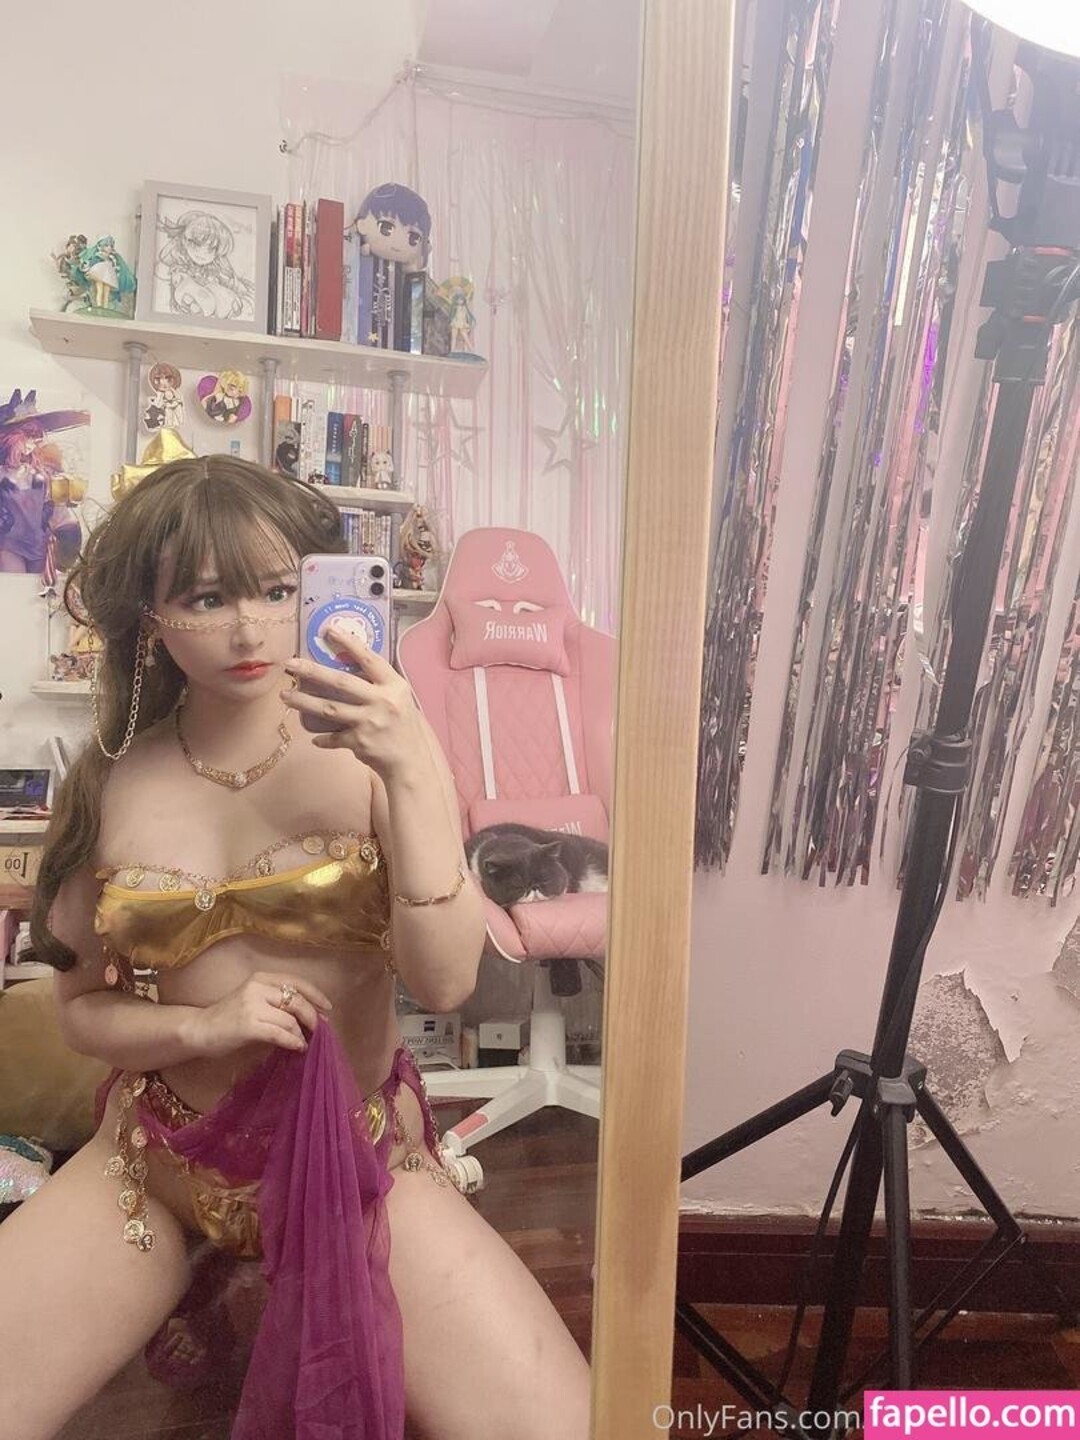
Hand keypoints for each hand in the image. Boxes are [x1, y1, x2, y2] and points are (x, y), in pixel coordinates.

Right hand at [186, 971, 332, 1058]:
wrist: (199, 1030)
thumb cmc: (228, 1019)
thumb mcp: (253, 1001)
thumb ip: (277, 1003)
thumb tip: (311, 1015)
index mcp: (260, 978)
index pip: (296, 982)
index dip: (315, 995)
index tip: (328, 1008)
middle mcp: (257, 987)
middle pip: (297, 1001)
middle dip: (312, 1017)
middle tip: (319, 1031)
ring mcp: (252, 1005)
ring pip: (290, 1019)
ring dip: (302, 1034)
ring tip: (304, 1043)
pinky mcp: (248, 1025)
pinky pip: (280, 1033)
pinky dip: (293, 1041)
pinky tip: (297, 1048)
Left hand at [282, 630, 423, 777]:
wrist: (414, 761)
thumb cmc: (406, 727)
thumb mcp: (401, 699)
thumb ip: (380, 685)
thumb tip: (349, 670)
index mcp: (394, 686)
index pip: (369, 659)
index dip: (350, 643)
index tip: (329, 630)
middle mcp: (381, 701)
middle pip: (341, 682)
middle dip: (312, 671)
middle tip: (290, 664)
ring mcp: (369, 722)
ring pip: (329, 708)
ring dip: (303, 701)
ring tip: (285, 695)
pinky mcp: (359, 742)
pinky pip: (333, 737)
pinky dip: (323, 738)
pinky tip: (315, 738)